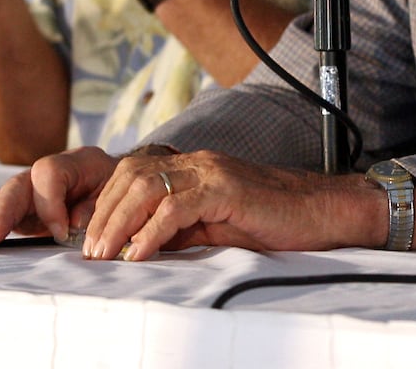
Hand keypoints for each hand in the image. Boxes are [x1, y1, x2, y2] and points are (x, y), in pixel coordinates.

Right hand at [0, 146, 117, 247]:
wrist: (124, 185)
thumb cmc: (123, 190)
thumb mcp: (119, 194)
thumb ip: (96, 206)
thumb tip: (72, 223)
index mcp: (79, 161)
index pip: (50, 174)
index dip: (50, 204)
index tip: (61, 232)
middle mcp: (49, 171)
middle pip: (18, 184)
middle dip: (2, 212)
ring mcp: (33, 187)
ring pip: (3, 197)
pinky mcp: (24, 205)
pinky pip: (0, 210)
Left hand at [74, 151, 384, 260]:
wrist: (324, 212)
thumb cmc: (275, 222)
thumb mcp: (217, 225)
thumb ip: (181, 227)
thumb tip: (137, 247)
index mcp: (194, 168)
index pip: (133, 173)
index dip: (105, 203)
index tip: (91, 238)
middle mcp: (199, 162)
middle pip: (132, 175)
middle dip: (103, 214)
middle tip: (90, 252)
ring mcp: (213, 171)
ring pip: (147, 186)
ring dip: (119, 223)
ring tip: (106, 254)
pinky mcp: (228, 189)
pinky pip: (177, 206)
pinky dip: (152, 231)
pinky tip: (140, 253)